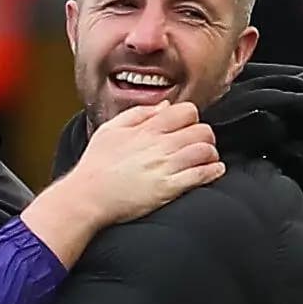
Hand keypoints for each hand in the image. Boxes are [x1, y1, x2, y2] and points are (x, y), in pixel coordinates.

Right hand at [63, 102, 223, 225]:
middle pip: (202, 130)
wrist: (87, 196)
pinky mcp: (168, 188)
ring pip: (206, 151)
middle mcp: (159, 145)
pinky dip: (214, 171)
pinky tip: (214, 171)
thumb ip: (139, 113)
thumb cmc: (95, 166)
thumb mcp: (110, 129)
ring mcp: (165, 167)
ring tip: (207, 159)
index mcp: (147, 129)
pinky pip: (201, 175)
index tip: (187, 127)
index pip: (186, 111)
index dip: (192, 118)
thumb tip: (164, 107)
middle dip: (206, 136)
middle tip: (201, 144)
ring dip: (211, 154)